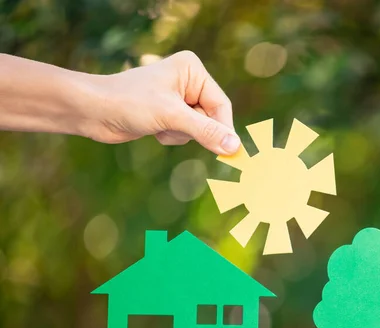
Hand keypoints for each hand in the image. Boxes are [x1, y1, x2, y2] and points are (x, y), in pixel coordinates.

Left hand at [85, 50, 239, 153]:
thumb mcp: (172, 117)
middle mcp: (188, 81)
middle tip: (173, 129)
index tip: (228, 152)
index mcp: (192, 70)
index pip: (221, 105)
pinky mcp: (168, 113)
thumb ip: (205, 131)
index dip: (223, 129)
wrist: (93, 110)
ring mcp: (178, 98)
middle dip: (193, 130)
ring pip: (198, 129)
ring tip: (159, 126)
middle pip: (211, 118)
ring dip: (180, 135)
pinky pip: (184, 133)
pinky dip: (172, 136)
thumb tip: (234, 146)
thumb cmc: (129, 103)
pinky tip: (153, 130)